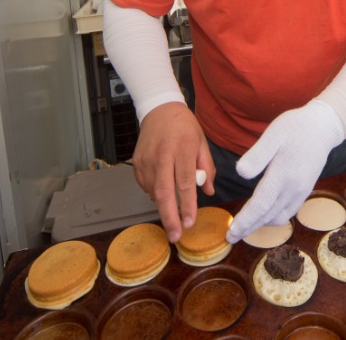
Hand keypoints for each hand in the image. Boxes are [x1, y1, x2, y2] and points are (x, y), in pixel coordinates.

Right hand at [131, 102, 214, 242]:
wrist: (159, 109)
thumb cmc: (184, 127)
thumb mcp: (202, 143)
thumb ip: (207, 168)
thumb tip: (208, 192)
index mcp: (181, 149)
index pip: (184, 183)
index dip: (187, 206)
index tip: (190, 223)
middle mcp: (161, 155)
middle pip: (163, 192)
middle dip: (169, 217)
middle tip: (176, 236)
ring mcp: (146, 160)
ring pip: (153, 192)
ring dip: (164, 205)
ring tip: (173, 205)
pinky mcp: (136, 163)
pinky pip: (146, 186)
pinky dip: (155, 193)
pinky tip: (163, 188)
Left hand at [226, 100, 344, 243]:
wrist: (323, 127)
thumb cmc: (295, 128)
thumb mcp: (273, 134)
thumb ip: (257, 155)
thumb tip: (241, 174)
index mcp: (283, 175)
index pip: (260, 205)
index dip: (244, 221)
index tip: (230, 232)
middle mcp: (294, 188)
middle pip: (267, 216)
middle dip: (248, 229)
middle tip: (230, 236)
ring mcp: (301, 191)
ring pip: (279, 218)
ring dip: (260, 224)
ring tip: (244, 226)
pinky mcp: (305, 191)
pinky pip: (288, 212)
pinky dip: (273, 218)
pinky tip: (263, 214)